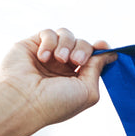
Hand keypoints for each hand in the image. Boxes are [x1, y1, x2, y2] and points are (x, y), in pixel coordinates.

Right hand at [0, 27, 114, 128]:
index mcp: (77, 79)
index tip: (103, 46)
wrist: (24, 101)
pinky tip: (44, 57)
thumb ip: (98, 70)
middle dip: (84, 49)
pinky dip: (50, 42)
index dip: (100, 50)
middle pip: (83, 44)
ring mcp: (48, 55)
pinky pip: (48, 33)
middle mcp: (62, 66)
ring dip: (67, 45)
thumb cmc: (56, 102)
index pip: (93, 58)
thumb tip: (110, 54)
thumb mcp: (87, 90)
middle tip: (76, 61)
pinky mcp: (31, 45)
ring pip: (67, 35)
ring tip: (60, 59)